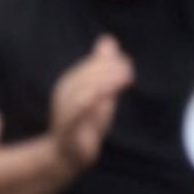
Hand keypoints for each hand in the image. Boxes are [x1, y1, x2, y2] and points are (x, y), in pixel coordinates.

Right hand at [50, 35, 133, 172]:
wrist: (66, 154)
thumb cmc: (85, 121)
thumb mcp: (97, 92)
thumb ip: (102, 67)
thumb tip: (109, 39)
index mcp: (71, 82)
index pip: (90, 66)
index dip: (109, 62)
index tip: (128, 63)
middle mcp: (65, 92)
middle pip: (87, 76)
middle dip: (109, 71)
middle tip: (129, 73)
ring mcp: (65, 109)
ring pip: (83, 91)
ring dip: (104, 83)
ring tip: (124, 80)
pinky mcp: (68, 128)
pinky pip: (76, 113)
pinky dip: (88, 102)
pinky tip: (102, 97)